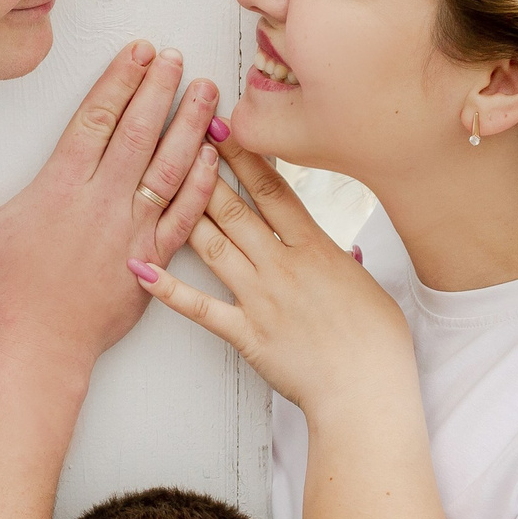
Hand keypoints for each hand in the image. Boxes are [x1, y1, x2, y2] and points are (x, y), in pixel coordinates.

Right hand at [0, 42, 221, 367]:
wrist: (42, 348)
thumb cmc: (4, 291)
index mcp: (60, 187)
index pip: (97, 118)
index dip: (121, 80)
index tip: (140, 52)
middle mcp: (102, 202)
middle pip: (139, 131)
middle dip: (161, 88)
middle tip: (177, 58)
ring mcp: (132, 231)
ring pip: (170, 166)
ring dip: (191, 124)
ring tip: (208, 90)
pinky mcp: (153, 259)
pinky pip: (185, 213)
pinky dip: (202, 181)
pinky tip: (212, 154)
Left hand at [131, 134, 413, 416]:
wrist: (367, 390)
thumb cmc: (378, 343)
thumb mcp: (369, 288)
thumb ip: (346, 266)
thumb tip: (343, 254)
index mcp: (316, 248)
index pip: (274, 190)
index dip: (246, 156)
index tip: (226, 128)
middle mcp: (284, 265)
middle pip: (236, 209)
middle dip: (206, 170)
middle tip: (180, 138)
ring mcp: (261, 298)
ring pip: (214, 246)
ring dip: (184, 213)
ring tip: (158, 184)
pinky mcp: (246, 333)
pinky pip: (200, 307)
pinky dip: (168, 288)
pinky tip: (140, 268)